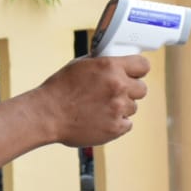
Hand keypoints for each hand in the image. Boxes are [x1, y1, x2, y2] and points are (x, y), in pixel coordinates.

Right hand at [0, 54, 149, 183]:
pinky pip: (126, 124)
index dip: (138, 70)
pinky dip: (116, 123)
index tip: (134, 74)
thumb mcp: (81, 65)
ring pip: (133, 108)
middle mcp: (118, 87)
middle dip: (130, 90)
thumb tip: (117, 62)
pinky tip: (100, 119)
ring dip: (121, 108)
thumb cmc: (60, 88)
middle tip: (114, 93)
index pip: (143, 65)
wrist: (47, 114)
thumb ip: (103, 63)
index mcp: (111, 67)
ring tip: (100, 108)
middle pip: (142, 89)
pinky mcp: (116, 128)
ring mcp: (118, 109)